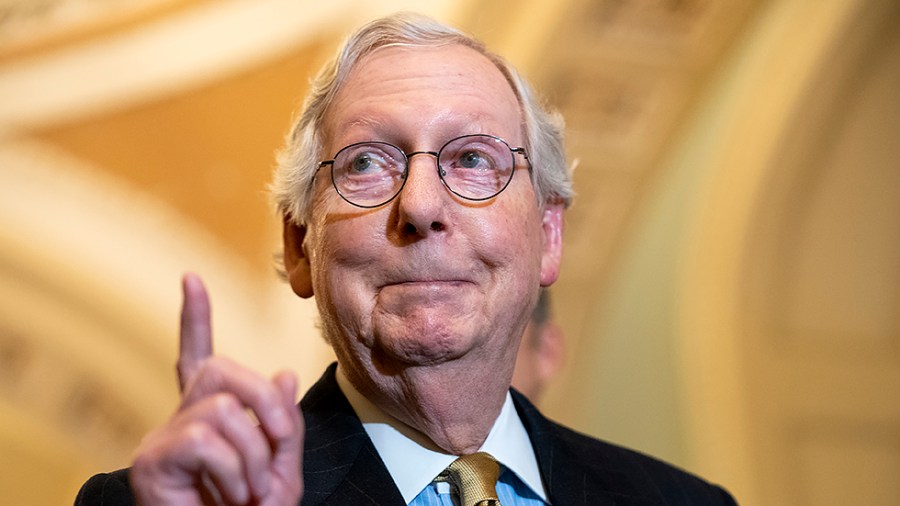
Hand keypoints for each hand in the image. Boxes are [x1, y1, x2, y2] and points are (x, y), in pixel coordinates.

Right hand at [130, 274, 303, 504]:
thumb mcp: (282, 469)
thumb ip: (283, 424)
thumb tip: (284, 373)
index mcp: (211, 417)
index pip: (199, 357)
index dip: (195, 319)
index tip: (191, 279)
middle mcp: (181, 420)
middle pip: (222, 371)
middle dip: (266, 404)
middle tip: (281, 445)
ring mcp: (163, 439)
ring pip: (222, 409)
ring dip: (254, 453)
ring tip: (251, 490)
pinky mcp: (153, 462)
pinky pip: (206, 438)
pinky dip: (235, 469)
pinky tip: (232, 495)